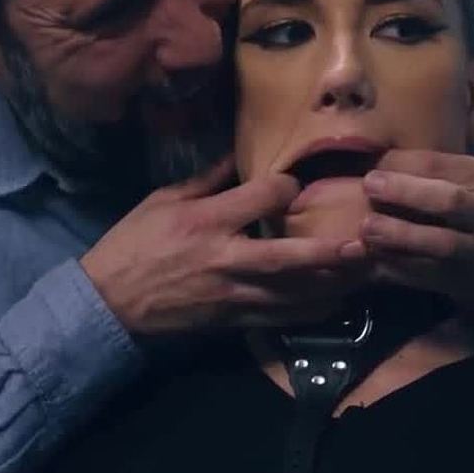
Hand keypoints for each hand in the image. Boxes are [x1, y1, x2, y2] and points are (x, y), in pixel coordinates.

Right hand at [80, 155, 368, 334]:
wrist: (109, 301)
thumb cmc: (134, 242)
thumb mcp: (164, 199)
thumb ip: (208, 179)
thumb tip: (241, 152)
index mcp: (208, 221)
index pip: (262, 199)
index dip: (286, 187)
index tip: (295, 184)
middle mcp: (226, 258)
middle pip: (286, 256)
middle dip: (326, 252)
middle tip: (361, 244)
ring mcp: (231, 294)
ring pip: (291, 293)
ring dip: (329, 284)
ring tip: (364, 272)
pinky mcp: (232, 320)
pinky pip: (279, 318)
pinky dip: (309, 312)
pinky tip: (335, 303)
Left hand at [357, 64, 473, 316]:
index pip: (448, 168)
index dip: (410, 165)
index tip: (377, 162)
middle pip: (446, 204)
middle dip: (405, 195)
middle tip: (368, 186)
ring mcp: (471, 254)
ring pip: (433, 247)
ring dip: (397, 239)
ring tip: (364, 228)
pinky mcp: (456, 283)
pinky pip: (421, 278)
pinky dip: (393, 272)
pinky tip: (365, 261)